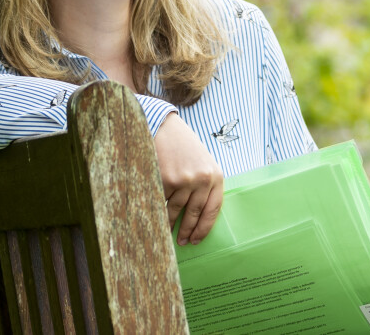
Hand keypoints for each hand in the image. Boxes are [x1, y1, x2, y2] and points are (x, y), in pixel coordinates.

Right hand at [154, 113, 222, 244]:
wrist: (164, 126)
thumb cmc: (183, 146)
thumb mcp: (202, 163)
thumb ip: (205, 185)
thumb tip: (198, 216)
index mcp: (215, 176)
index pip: (213, 209)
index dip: (204, 228)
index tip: (197, 239)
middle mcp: (203, 179)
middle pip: (195, 214)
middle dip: (187, 231)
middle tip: (182, 242)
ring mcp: (184, 180)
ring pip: (176, 211)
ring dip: (169, 224)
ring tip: (166, 232)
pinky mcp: (167, 180)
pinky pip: (161, 201)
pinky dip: (157, 209)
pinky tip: (154, 215)